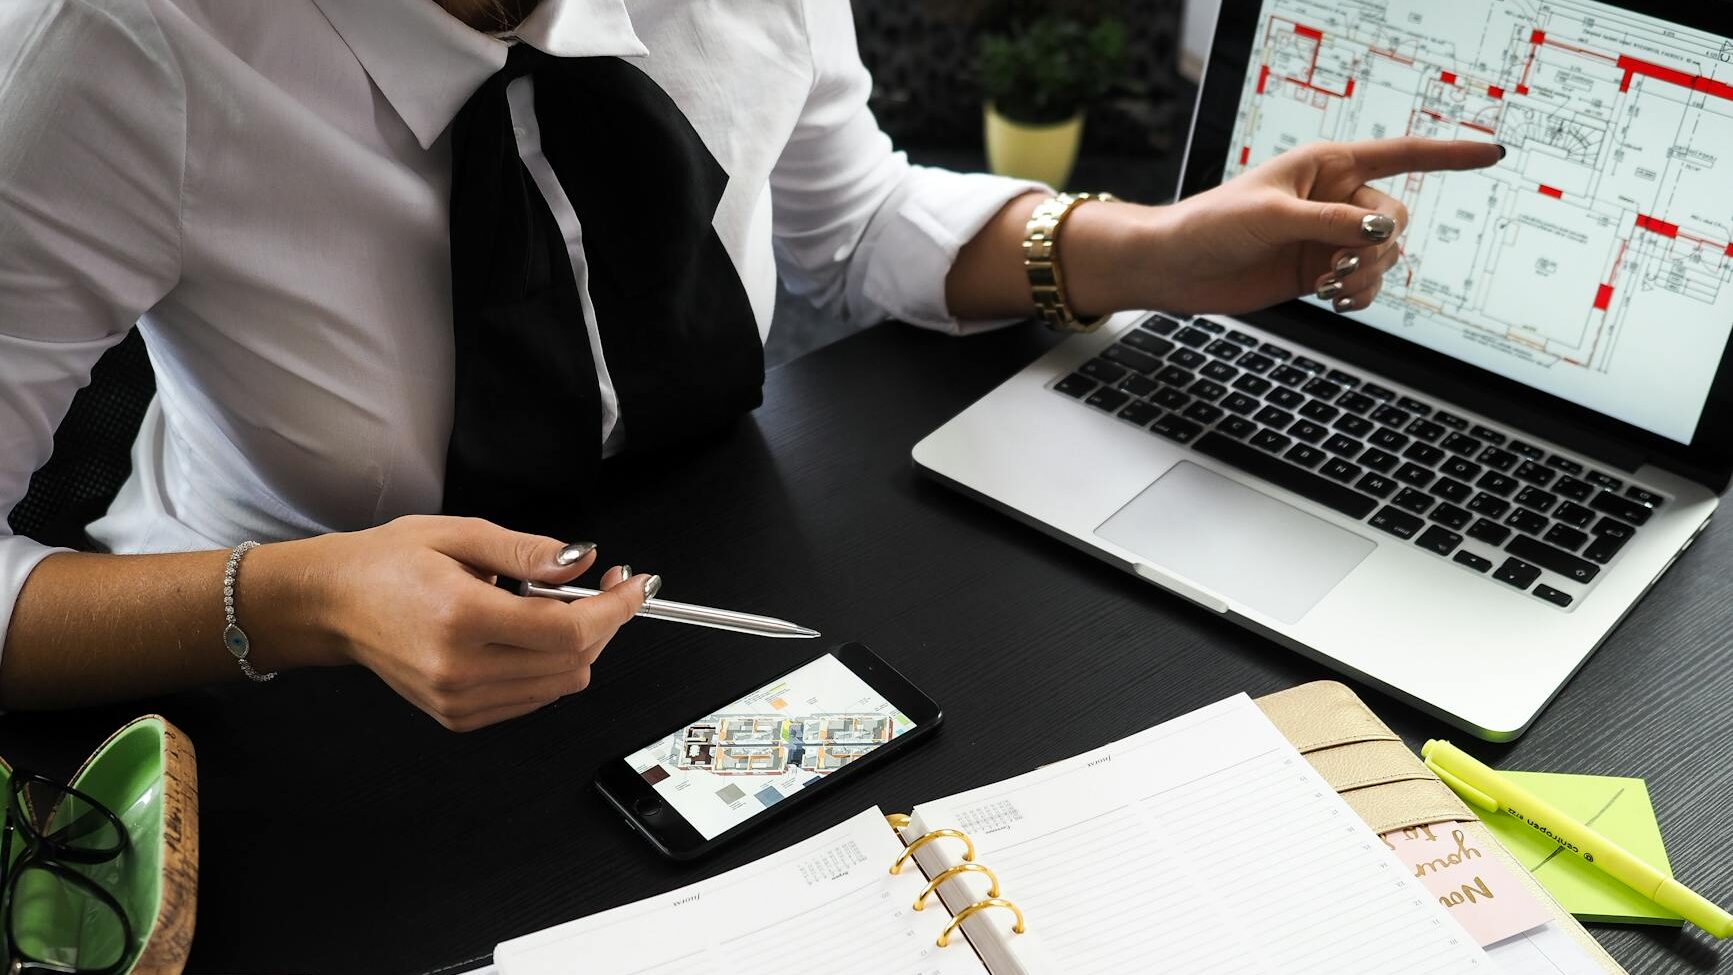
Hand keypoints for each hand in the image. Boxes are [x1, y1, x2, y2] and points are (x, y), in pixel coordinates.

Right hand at [251, 515, 653, 730]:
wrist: (334, 605)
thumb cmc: (388, 564)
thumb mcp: (460, 534)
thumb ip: (528, 551)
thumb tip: (583, 561)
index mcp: (461, 617)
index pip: (568, 630)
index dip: (614, 608)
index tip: (636, 585)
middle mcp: (461, 669)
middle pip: (573, 661)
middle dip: (604, 622)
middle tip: (606, 585)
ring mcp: (459, 700)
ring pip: (560, 684)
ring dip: (578, 646)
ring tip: (555, 606)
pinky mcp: (459, 716)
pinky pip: (534, 698)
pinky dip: (549, 667)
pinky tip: (529, 635)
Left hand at [1133, 138, 1502, 315]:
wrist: (1178, 267)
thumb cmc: (1213, 225)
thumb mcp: (1273, 217)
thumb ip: (1332, 223)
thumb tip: (1383, 232)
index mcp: (1328, 165)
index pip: (1402, 154)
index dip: (1450, 155)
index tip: (1494, 153)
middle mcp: (1336, 198)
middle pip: (1396, 219)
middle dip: (1377, 248)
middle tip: (1336, 269)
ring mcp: (1330, 237)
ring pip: (1385, 256)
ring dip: (1366, 276)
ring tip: (1327, 287)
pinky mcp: (1320, 271)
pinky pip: (1366, 284)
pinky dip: (1361, 296)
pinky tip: (1338, 303)